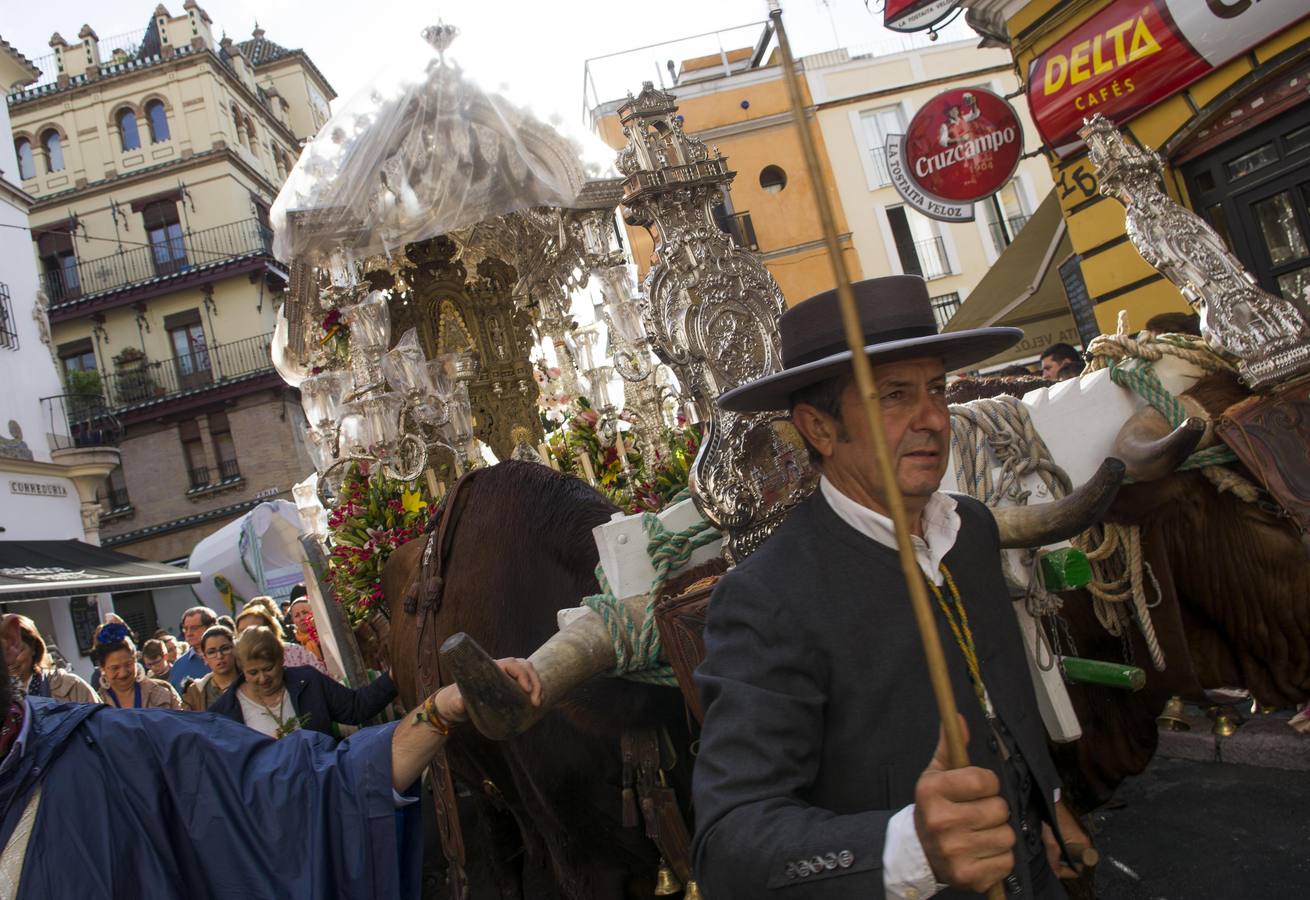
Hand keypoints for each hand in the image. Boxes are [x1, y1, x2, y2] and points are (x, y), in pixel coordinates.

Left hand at [435, 657, 541, 723]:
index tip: (526, 689)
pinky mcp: (510, 686)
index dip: (522, 673)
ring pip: (528, 673)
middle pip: (524, 667)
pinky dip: (535, 690)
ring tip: (538, 703)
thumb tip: (460, 703)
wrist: (454, 705)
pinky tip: (537, 702)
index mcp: (490, 668)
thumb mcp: (455, 702)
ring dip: (537, 685)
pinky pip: (527, 682)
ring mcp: (507, 677)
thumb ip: (457, 702)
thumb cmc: (454, 701)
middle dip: (534, 681)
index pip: (511, 664)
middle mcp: (501, 670)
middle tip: (536, 702)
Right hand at [914, 716, 1014, 892]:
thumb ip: (951, 746)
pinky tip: (982, 853)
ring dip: (999, 835)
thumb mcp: (936, 774)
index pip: (984, 780)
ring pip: (1007, 836)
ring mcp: (954, 852)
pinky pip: (1007, 861)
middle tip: (977, 815)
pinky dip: (999, 858)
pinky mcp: (968, 877)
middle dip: (994, 810)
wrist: (919, 852)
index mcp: (933, 791)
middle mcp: (941, 822)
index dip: (987, 784)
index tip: (976, 789)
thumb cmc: (935, 807)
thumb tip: (960, 717)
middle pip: (1000, 809)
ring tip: (980, 834)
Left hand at [1044, 800, 1091, 878]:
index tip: (1055, 870)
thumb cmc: (1053, 820)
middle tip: (1051, 859)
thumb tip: (1054, 874)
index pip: (1078, 869)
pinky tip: (1053, 843)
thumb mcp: (1051, 843)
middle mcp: (1085, 842)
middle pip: (1075, 862)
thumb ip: (1053, 860)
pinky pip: (1070, 846)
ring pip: (1072, 855)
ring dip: (1061, 855)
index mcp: (1084, 846)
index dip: (1065, 872)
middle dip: (1063, 863)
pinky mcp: (1076, 832)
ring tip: (1051, 849)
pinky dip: (1062, 848)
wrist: (1050, 803)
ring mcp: (1081, 837)